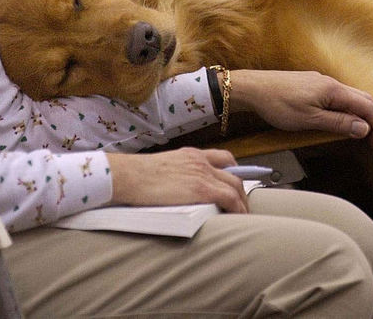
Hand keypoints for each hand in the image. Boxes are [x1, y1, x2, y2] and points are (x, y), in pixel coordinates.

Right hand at [106, 147, 247, 211]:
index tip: (236, 182)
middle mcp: (201, 161)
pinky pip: (229, 198)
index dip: (233, 171)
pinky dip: (238, 208)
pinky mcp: (201, 189)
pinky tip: (240, 217)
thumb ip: (175, 174)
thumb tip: (178, 190)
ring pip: (235, 186)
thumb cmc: (134, 176)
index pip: (222, 158)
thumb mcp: (161, 168)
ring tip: (244, 215)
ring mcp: (203, 174)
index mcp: (190, 154)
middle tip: (243, 205)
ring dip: (242, 202)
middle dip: (242, 191)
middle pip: (233, 174)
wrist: (127, 176)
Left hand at [229, 70, 372, 149]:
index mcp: (334, 91)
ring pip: (353, 97)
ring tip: (363, 133)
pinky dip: (350, 109)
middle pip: (365, 99)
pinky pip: (340, 96)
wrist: (253, 88)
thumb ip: (339, 123)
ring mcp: (323, 83)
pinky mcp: (314, 85)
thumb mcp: (310, 120)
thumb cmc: (277, 103)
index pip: (368, 107)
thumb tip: (364, 128)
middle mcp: (332, 83)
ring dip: (363, 115)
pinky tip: (343, 120)